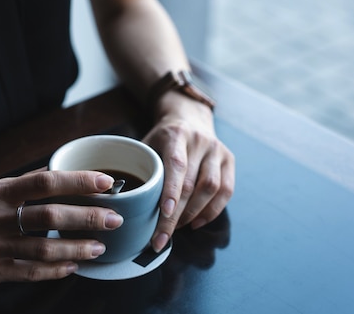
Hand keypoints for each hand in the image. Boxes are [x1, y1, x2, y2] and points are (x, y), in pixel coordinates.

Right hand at [0, 170, 122, 286]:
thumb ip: (19, 184)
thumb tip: (54, 173)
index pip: (45, 181)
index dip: (78, 181)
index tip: (105, 181)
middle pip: (51, 216)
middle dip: (88, 217)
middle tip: (115, 219)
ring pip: (45, 249)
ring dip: (77, 248)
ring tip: (100, 247)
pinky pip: (29, 272)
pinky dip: (55, 271)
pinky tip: (73, 267)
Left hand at [143, 92, 234, 251]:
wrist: (189, 117)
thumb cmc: (162, 138)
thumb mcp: (147, 143)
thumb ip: (140, 166)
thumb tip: (123, 201)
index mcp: (176, 135)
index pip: (176, 165)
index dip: (171, 192)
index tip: (164, 214)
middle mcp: (201, 141)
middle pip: (192, 184)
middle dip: (176, 215)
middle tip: (160, 237)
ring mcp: (218, 150)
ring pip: (211, 189)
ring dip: (193, 214)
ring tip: (176, 228)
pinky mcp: (230, 160)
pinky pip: (226, 191)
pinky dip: (211, 211)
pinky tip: (195, 222)